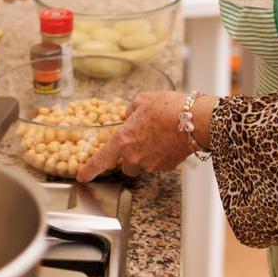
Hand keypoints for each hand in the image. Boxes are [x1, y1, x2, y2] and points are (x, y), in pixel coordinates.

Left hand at [77, 91, 195, 180]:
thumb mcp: (142, 100)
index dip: (90, 169)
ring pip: (143, 165)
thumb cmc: (168, 107)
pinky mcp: (167, 167)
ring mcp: (151, 164)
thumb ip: (130, 111)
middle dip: (129, 156)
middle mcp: (135, 156)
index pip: (101, 160)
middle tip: (140, 140)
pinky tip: (168, 140)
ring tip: (158, 136)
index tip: (82, 176)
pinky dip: (160, 155)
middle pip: (125, 165)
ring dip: (146, 155)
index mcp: (123, 140)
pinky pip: (158, 164)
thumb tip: (128, 117)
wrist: (195, 119)